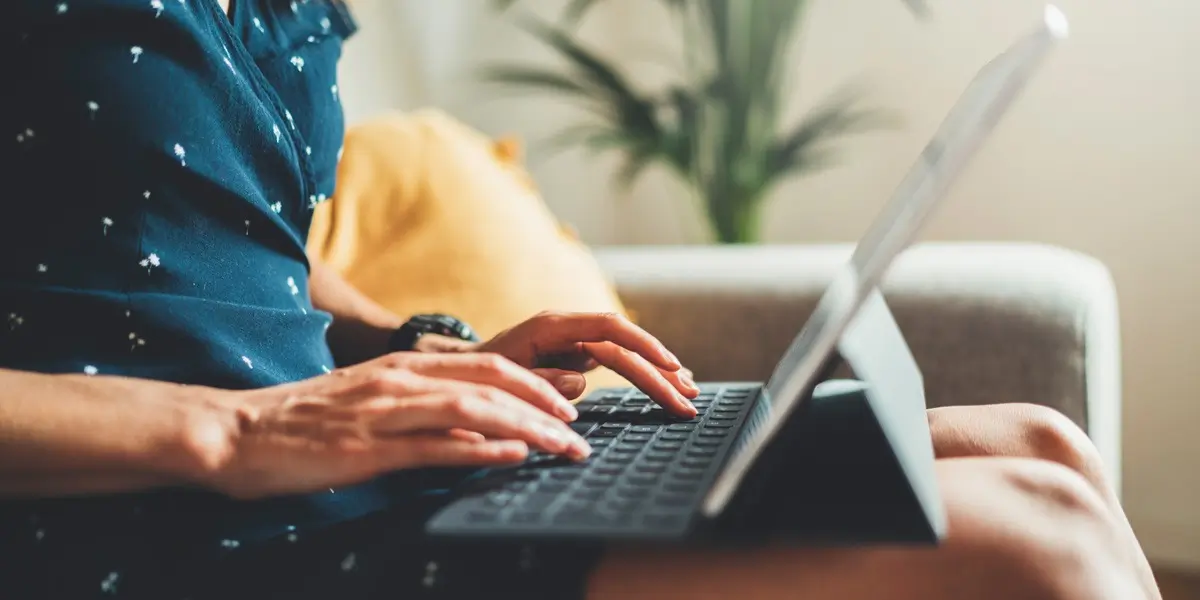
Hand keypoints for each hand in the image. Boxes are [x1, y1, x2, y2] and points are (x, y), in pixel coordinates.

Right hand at [198, 352, 589, 499]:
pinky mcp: (368, 449)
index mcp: (404, 367)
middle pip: (495, 382)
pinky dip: (480, 450)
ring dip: (530, 428)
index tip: (569, 405)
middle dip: (547, 405)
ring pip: (476, 411)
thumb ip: (419, 407)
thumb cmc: (301, 421)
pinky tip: (512, 457)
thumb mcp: (368, 401)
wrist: (234, 432)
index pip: (489, 365)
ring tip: (566, 447)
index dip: (536, 383)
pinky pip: (435, 447)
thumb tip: (471, 427)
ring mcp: (385, 412)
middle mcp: (401, 381)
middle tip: (582, 432)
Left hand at [474, 311, 700, 416]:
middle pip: (625, 346)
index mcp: (552, 326)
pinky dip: (642, 376)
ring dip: (658, 375)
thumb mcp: (505, 381)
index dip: (642, 345)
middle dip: (659, 372)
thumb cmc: (480, 377)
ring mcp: (575, 342)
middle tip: (689, 399)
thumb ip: (541, 380)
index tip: (670, 366)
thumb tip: (581, 382)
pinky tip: (667, 386)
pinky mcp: (578, 356)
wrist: (464, 371)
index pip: (609, 329)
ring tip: (690, 395)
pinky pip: (618, 364)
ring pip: (626, 355)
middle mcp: (569, 329)